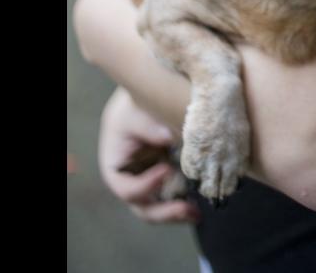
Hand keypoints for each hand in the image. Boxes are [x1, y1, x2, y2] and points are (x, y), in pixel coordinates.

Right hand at [98, 87, 199, 223]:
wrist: (145, 101)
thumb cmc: (133, 107)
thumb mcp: (134, 112)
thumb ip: (147, 126)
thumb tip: (166, 138)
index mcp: (115, 169)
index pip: (127, 189)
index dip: (145, 185)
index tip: (166, 170)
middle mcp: (130, 182)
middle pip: (143, 208)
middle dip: (165, 212)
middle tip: (187, 209)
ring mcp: (148, 184)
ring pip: (159, 209)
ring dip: (177, 213)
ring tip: (197, 214)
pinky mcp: (165, 181)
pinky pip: (173, 198)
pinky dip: (185, 203)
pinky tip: (200, 204)